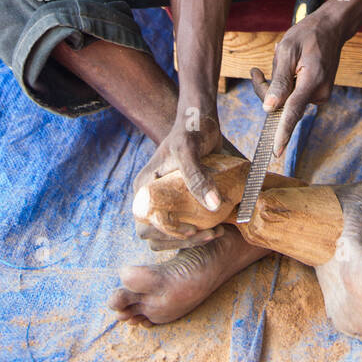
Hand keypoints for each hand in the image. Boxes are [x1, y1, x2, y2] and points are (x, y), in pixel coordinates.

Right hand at [132, 109, 227, 250]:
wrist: (202, 120)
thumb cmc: (190, 131)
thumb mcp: (189, 151)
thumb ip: (196, 178)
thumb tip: (212, 205)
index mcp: (145, 187)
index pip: (146, 224)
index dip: (166, 232)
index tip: (191, 230)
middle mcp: (152, 198)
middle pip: (156, 235)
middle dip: (181, 240)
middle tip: (209, 235)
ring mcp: (166, 201)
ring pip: (169, 235)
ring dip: (190, 240)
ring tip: (216, 233)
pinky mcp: (181, 202)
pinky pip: (183, 226)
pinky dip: (198, 233)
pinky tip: (217, 228)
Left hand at [251, 12, 343, 156]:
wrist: (331, 29)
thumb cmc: (308, 35)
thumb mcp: (287, 50)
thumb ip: (279, 80)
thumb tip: (269, 108)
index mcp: (313, 80)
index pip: (293, 111)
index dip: (283, 133)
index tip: (276, 152)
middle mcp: (319, 92)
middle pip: (284, 106)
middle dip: (267, 93)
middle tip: (257, 72)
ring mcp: (320, 95)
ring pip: (288, 102)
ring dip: (277, 88)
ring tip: (278, 62)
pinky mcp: (318, 94)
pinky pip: (295, 97)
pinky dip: (287, 87)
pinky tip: (289, 69)